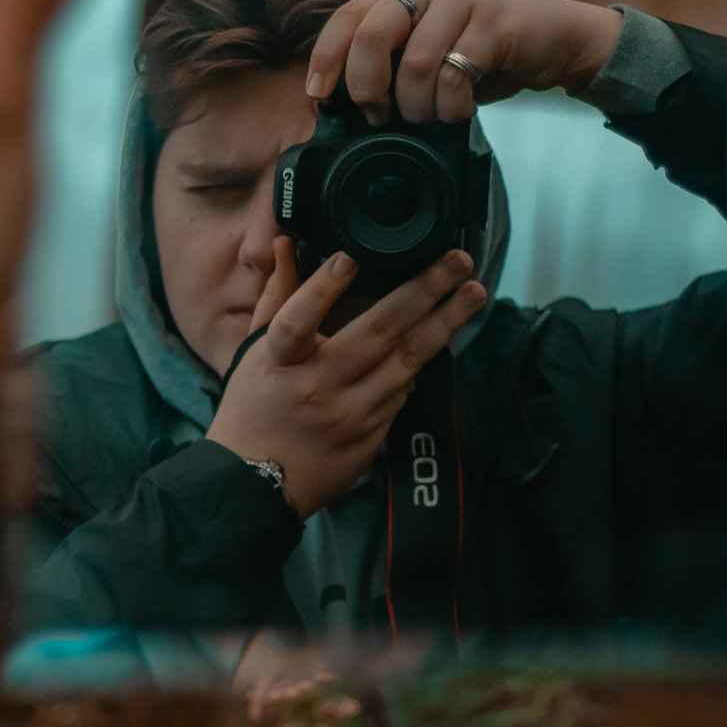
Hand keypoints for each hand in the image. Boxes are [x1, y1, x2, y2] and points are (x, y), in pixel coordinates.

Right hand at [206, 239, 485, 518]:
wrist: (258, 482)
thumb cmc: (253, 407)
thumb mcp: (253, 351)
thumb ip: (276, 296)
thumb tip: (287, 244)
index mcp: (279, 362)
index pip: (298, 322)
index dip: (323, 289)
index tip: (349, 258)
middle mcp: (317, 386)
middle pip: (378, 333)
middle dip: (425, 291)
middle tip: (458, 261)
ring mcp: (349, 413)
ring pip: (407, 361)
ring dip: (445, 323)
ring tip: (473, 292)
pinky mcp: (371, 435)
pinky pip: (404, 390)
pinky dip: (422, 360)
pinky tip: (445, 333)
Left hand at [306, 0, 623, 125]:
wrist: (554, 39)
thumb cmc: (483, 54)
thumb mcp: (430, 54)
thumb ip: (393, 65)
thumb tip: (346, 107)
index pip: (346, 18)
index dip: (326, 59)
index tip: (318, 97)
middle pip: (371, 38)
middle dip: (368, 88)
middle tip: (381, 116)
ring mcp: (461, 0)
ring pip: (414, 66)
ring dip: (418, 107)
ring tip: (431, 116)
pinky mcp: (493, 23)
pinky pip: (454, 77)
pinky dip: (451, 107)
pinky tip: (460, 111)